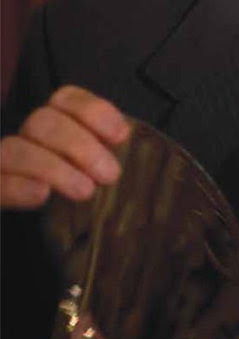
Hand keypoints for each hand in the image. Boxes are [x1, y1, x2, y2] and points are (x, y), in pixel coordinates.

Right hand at [0, 86, 129, 208]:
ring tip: (85, 191)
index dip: (93, 111)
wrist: (30, 238)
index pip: (65, 99)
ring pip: (13, 150)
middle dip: (79, 145)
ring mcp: (0, 164)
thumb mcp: (92, 173)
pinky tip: (41, 194)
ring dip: (53, 168)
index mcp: (50, 125)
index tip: (120, 136)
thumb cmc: (73, 198)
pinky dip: (18, 187)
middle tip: (110, 175)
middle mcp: (23, 139)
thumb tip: (127, 142)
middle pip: (42, 122)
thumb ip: (103, 155)